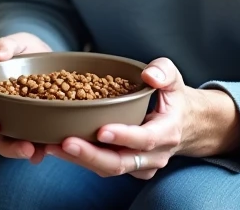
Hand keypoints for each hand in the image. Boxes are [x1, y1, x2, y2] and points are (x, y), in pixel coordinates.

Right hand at [0, 32, 52, 163]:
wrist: (53, 63)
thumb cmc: (27, 53)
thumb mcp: (19, 43)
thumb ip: (6, 45)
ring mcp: (12, 127)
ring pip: (3, 144)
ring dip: (11, 149)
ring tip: (26, 148)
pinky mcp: (32, 134)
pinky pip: (30, 150)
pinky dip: (34, 154)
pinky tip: (40, 154)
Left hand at [45, 58, 239, 179]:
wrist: (186, 125)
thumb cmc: (175, 99)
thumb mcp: (174, 79)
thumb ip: (163, 71)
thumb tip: (148, 75)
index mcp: (167, 132)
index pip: (144, 139)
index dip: (123, 136)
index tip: (101, 130)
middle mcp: (153, 155)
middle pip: (120, 163)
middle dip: (90, 155)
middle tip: (64, 142)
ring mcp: (140, 165)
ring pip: (108, 168)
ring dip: (79, 159)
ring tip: (52, 145)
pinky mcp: (127, 168)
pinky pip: (103, 167)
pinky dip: (81, 159)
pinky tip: (58, 147)